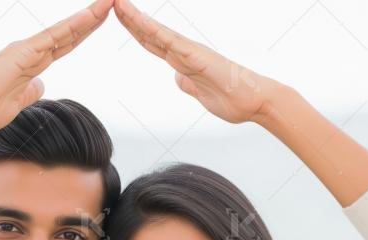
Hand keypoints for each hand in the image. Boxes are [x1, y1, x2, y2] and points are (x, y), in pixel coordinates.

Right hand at [0, 0, 112, 132]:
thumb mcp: (17, 103)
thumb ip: (30, 92)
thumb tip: (40, 86)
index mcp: (31, 62)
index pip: (65, 45)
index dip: (83, 33)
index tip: (100, 22)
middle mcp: (30, 50)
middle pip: (69, 33)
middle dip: (92, 19)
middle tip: (111, 3)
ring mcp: (27, 49)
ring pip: (65, 30)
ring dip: (88, 17)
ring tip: (108, 3)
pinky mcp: (24, 53)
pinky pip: (55, 36)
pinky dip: (74, 25)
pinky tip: (90, 16)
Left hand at [114, 0, 280, 123]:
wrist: (257, 101)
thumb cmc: (235, 99)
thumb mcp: (201, 94)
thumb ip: (189, 84)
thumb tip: (178, 79)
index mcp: (184, 60)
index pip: (152, 42)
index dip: (134, 29)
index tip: (118, 17)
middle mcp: (184, 51)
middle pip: (149, 32)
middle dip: (128, 18)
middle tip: (110, 1)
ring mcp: (190, 52)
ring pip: (155, 32)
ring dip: (135, 18)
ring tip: (117, 2)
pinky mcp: (196, 56)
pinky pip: (169, 41)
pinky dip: (152, 29)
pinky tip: (137, 20)